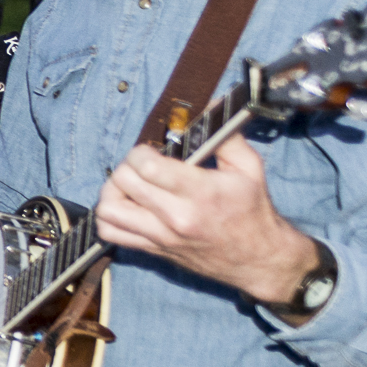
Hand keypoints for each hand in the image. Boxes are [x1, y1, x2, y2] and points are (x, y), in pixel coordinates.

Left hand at [95, 139, 318, 305]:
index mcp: (200, 193)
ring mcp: (161, 237)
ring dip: (112, 191)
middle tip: (142, 165)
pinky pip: (110, 234)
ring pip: (108, 210)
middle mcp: (176, 217)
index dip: (141, 152)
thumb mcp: (249, 168)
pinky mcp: (153, 250)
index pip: (147, 166)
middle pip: (123, 182)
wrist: (257, 259)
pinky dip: (109, 217)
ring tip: (130, 185)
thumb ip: (225, 136)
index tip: (152, 151)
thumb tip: (207, 106)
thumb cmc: (253, 210)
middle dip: (127, 166)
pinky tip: (127, 206)